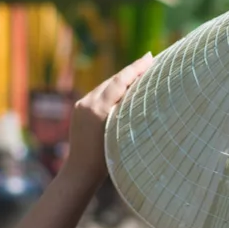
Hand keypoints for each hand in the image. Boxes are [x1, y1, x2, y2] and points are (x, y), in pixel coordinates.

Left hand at [65, 54, 153, 184]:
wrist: (80, 170)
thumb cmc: (107, 159)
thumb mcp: (122, 133)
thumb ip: (128, 110)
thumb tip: (142, 91)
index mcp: (99, 109)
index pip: (120, 81)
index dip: (136, 68)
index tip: (149, 57)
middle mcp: (87, 103)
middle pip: (113, 80)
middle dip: (130, 71)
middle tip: (149, 62)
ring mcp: (81, 105)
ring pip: (105, 86)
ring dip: (121, 81)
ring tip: (140, 74)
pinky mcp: (78, 108)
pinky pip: (98, 94)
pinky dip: (111, 90)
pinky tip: (122, 91)